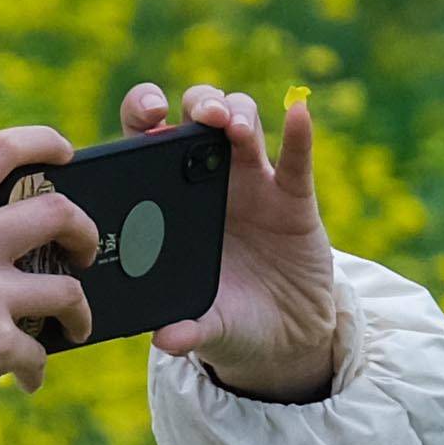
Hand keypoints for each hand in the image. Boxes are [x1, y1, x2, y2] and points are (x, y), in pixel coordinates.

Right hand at [0, 126, 103, 444]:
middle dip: (85, 232)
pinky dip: (34, 369)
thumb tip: (5, 224)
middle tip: (86, 251)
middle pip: (57, 214)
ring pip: (68, 290)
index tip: (66, 153)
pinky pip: (39, 352)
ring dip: (80, 313)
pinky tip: (22, 379)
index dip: (44, 141)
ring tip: (74, 326)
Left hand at [136, 81, 343, 402]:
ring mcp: (254, 183)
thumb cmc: (230, 321)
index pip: (149, 140)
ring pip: (244, 123)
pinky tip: (298, 112)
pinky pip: (297, 158)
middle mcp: (209, 180)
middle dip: (199, 104)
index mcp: (171, 200)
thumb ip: (188, 330)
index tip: (149, 115)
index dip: (144, 114)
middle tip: (200, 119)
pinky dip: (299, 133)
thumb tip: (166, 340)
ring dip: (238, 113)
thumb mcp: (208, 328)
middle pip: (199, 116)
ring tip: (234, 129)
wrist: (284, 338)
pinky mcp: (294, 198)